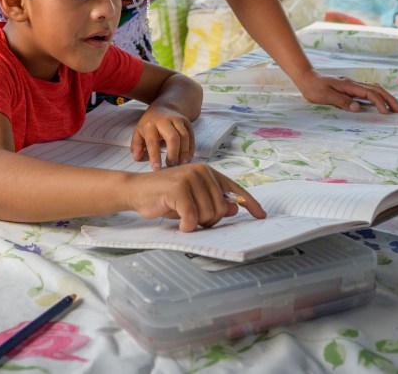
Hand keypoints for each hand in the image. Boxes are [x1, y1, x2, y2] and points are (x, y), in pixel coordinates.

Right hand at [126, 164, 265, 231]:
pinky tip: (179, 223)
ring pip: (208, 214)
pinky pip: (192, 218)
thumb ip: (212, 202)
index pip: (234, 188)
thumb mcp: (192, 201)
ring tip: (181, 216)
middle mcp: (201, 171)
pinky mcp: (178, 188)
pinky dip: (186, 226)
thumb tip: (234, 208)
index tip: (261, 215)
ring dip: (195, 223)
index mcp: (207, 172)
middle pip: (221, 208)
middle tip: (191, 218)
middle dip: (209, 220)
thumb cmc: (164, 197)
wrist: (136, 190)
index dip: (249, 203)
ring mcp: (190, 178)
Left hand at [131, 106, 195, 168]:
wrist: (163, 107)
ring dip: (184, 152)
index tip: (156, 168)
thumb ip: (136, 146)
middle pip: (173, 137)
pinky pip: (191, 136)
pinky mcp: (187, 122)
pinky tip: (187, 158)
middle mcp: (164, 121)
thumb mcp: (138, 132)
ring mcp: (177, 120)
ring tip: (181, 164)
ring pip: (184, 136)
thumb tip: (138, 158)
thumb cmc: (149, 124)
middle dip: (173, 153)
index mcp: (150, 124)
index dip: (154, 156)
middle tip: (171, 165)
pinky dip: (190, 149)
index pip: (152, 141)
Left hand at [298, 71, 397, 113]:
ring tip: (393, 106)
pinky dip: (376, 95)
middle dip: (388, 98)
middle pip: (376, 89)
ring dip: (384, 96)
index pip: (369, 93)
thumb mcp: (325, 96)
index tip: (385, 113)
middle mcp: (352, 83)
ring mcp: (351, 84)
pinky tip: (378, 101)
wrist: (306, 78)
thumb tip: (358, 108)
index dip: (379, 102)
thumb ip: (341, 101)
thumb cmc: (314, 88)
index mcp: (348, 85)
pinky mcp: (349, 87)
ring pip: (373, 88)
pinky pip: (367, 90)